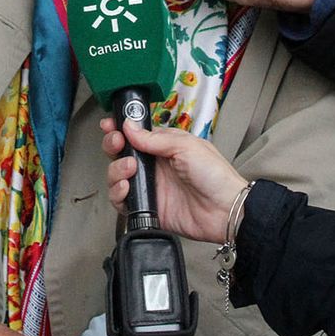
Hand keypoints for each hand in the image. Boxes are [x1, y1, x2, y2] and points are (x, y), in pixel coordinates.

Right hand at [101, 117, 248, 244]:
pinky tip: (126, 188)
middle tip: (117, 144)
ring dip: (116, 170)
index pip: (135, 134)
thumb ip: (155, 139)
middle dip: (113, 145)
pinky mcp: (147, 207)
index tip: (109, 125)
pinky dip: (118, 194)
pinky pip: (122, 201)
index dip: (120, 128)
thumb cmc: (215, 176)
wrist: (225, 210)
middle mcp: (154, 166)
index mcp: (164, 146)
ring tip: (129, 169)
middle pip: (121, 153)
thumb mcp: (187, 147)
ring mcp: (149, 186)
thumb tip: (130, 127)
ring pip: (117, 176)